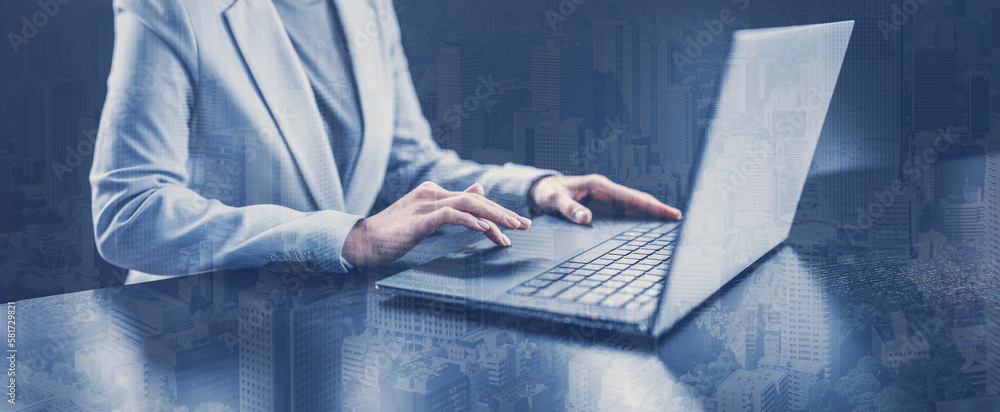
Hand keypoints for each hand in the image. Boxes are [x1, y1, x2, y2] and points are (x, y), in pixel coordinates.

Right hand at [342, 182, 530, 266]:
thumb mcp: (427, 218)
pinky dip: (471, 221)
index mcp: (434, 192)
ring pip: (469, 205)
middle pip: (476, 200)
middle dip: (503, 213)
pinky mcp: (421, 219)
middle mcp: (432, 193)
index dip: (497, 212)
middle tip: (525, 225)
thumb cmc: (393, 234)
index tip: (515, 226)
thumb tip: (479, 190)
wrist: (362, 242)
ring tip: (512, 228)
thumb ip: (452, 205)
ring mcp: (426, 204)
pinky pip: (452, 216)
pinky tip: (486, 230)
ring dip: (494, 217)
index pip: (472, 200)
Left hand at [529, 174, 681, 223]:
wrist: (540, 190)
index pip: (631, 197)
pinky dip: (638, 218)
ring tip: (669, 224)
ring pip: (633, 206)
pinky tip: (647, 227)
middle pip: (638, 200)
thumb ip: (569, 210)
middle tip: (678, 220)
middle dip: (657, 209)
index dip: (652, 206)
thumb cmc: (547, 193)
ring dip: (650, 214)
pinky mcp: (602, 205)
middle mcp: (606, 190)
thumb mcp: (554, 201)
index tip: (670, 213)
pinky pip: (624, 212)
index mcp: (599, 186)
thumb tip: (586, 219)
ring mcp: (605, 197)